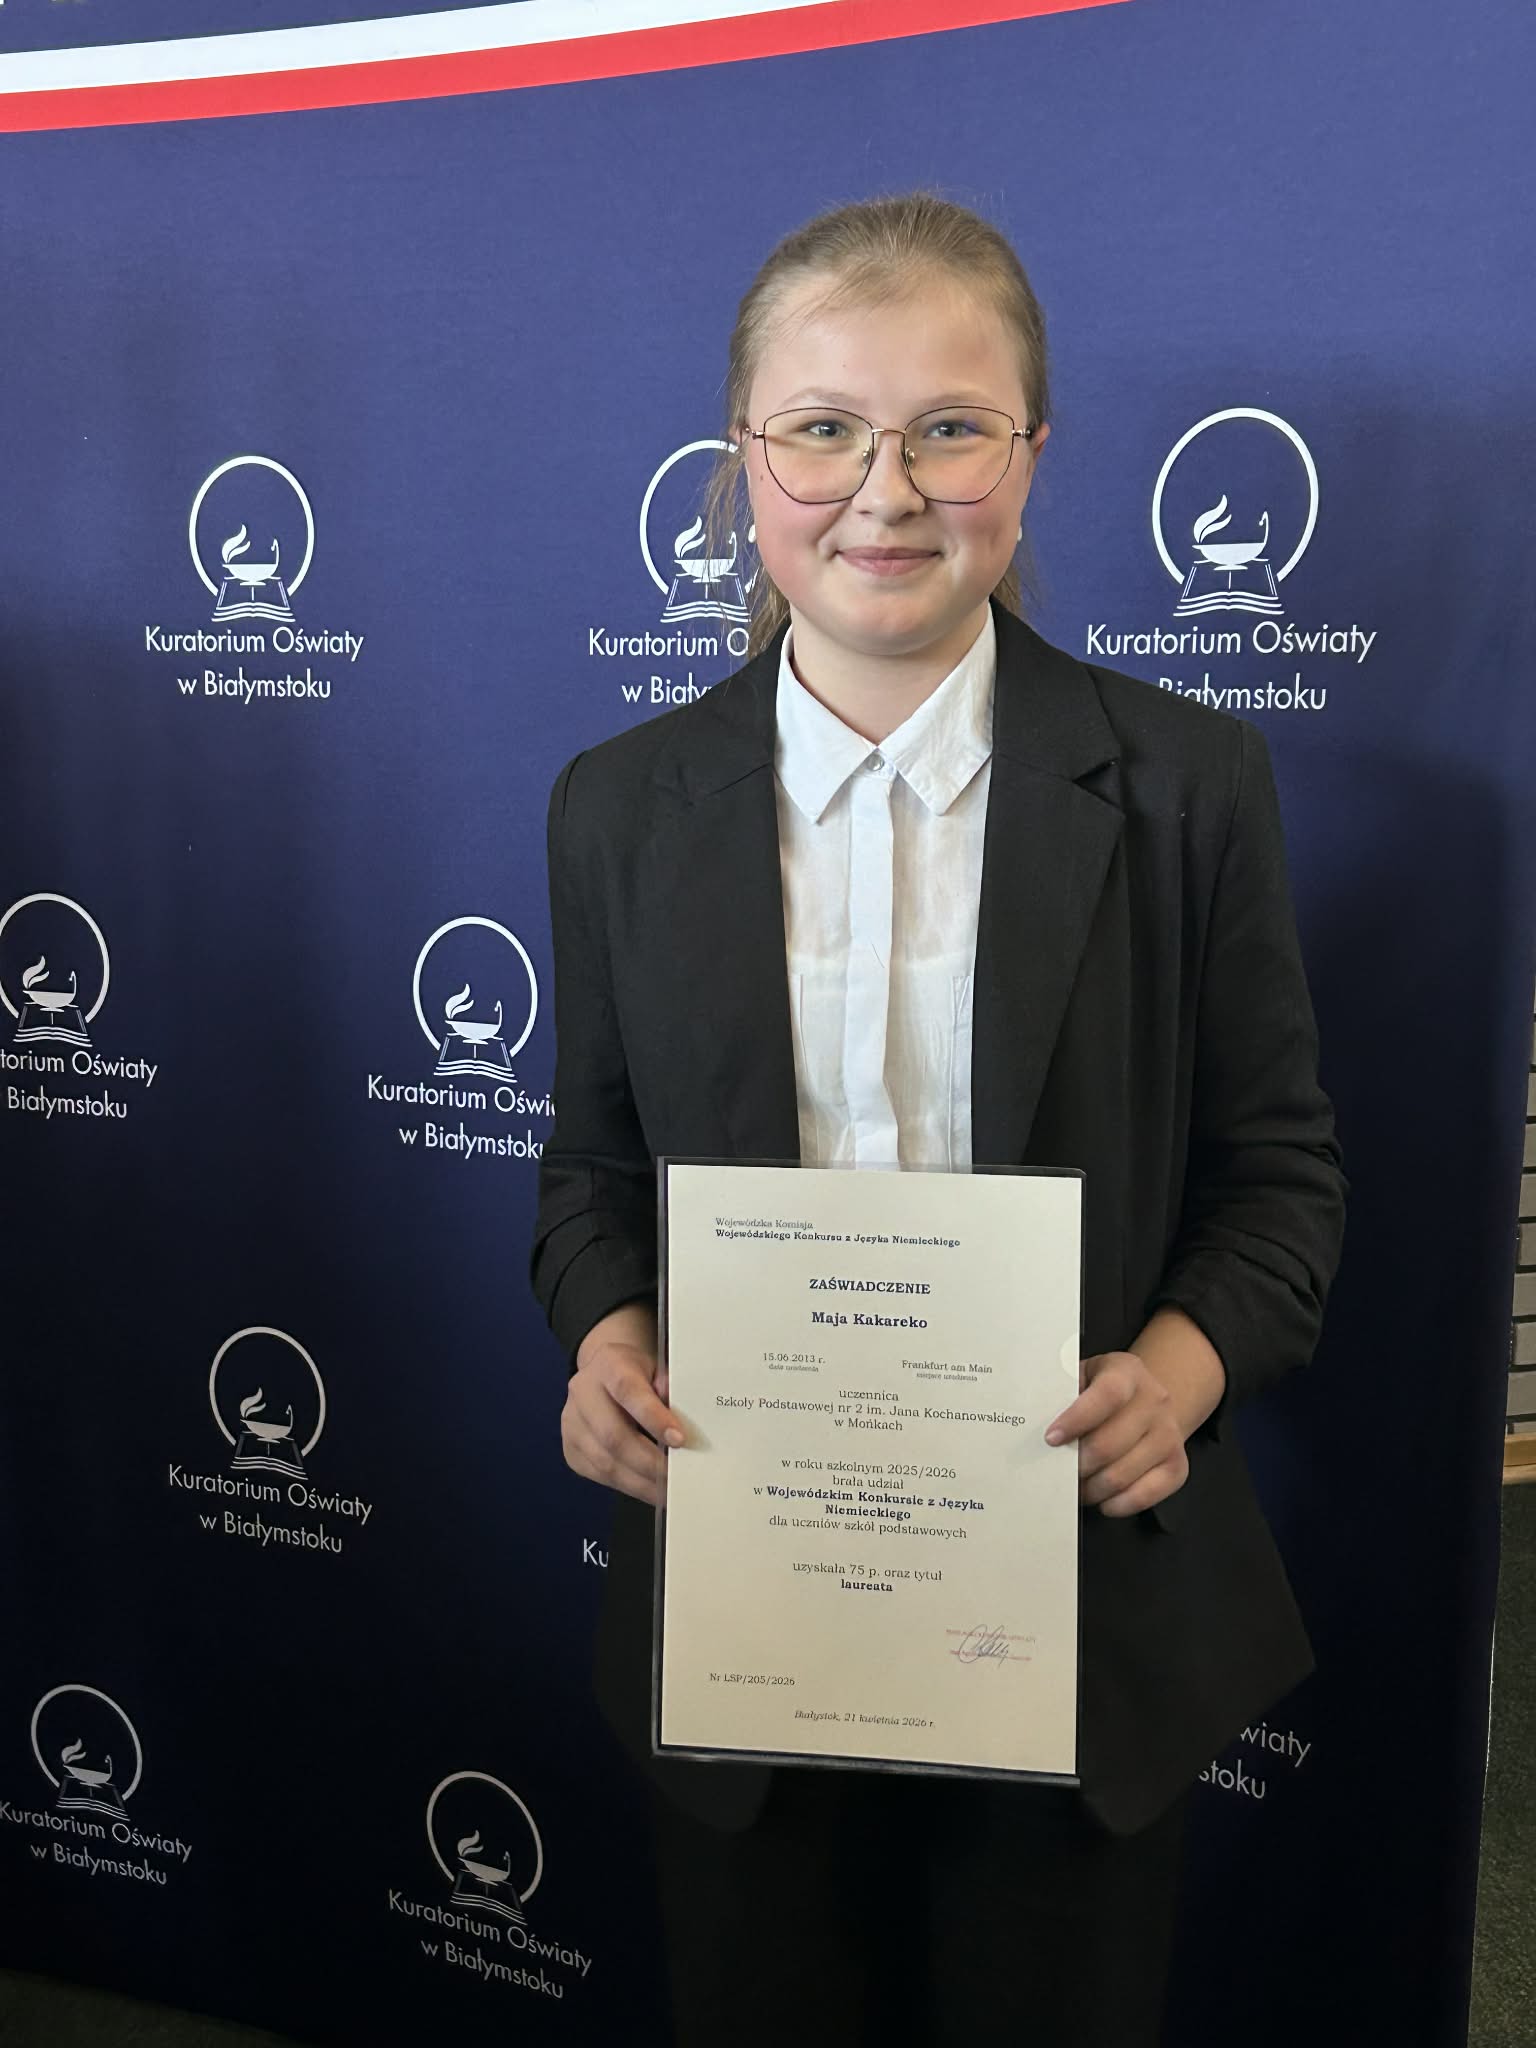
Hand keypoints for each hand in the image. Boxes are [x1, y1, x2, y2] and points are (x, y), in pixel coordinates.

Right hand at [561, 1304, 683, 1507]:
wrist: (603, 1372)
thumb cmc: (637, 1373)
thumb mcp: (657, 1367)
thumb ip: (670, 1388)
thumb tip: (682, 1419)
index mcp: (608, 1364)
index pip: (628, 1391)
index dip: (654, 1418)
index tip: (680, 1440)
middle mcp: (583, 1392)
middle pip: (612, 1435)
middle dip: (649, 1462)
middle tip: (677, 1476)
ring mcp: (572, 1423)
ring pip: (604, 1461)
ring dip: (640, 1481)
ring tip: (668, 1491)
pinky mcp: (571, 1448)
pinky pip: (599, 1474)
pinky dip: (628, 1485)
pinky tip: (649, 1489)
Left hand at [1044, 1350, 1188, 1518]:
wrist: (1149, 1401)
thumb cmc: (1101, 1391)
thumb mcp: (1082, 1376)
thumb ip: (1062, 1392)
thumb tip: (1030, 1421)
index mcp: (1127, 1372)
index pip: (1107, 1396)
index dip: (1078, 1419)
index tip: (1051, 1439)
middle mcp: (1156, 1401)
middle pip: (1111, 1443)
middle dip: (1078, 1464)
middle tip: (1059, 1471)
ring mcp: (1170, 1435)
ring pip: (1123, 1474)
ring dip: (1092, 1488)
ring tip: (1077, 1486)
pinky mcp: (1178, 1465)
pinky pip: (1146, 1495)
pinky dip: (1118, 1504)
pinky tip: (1102, 1500)